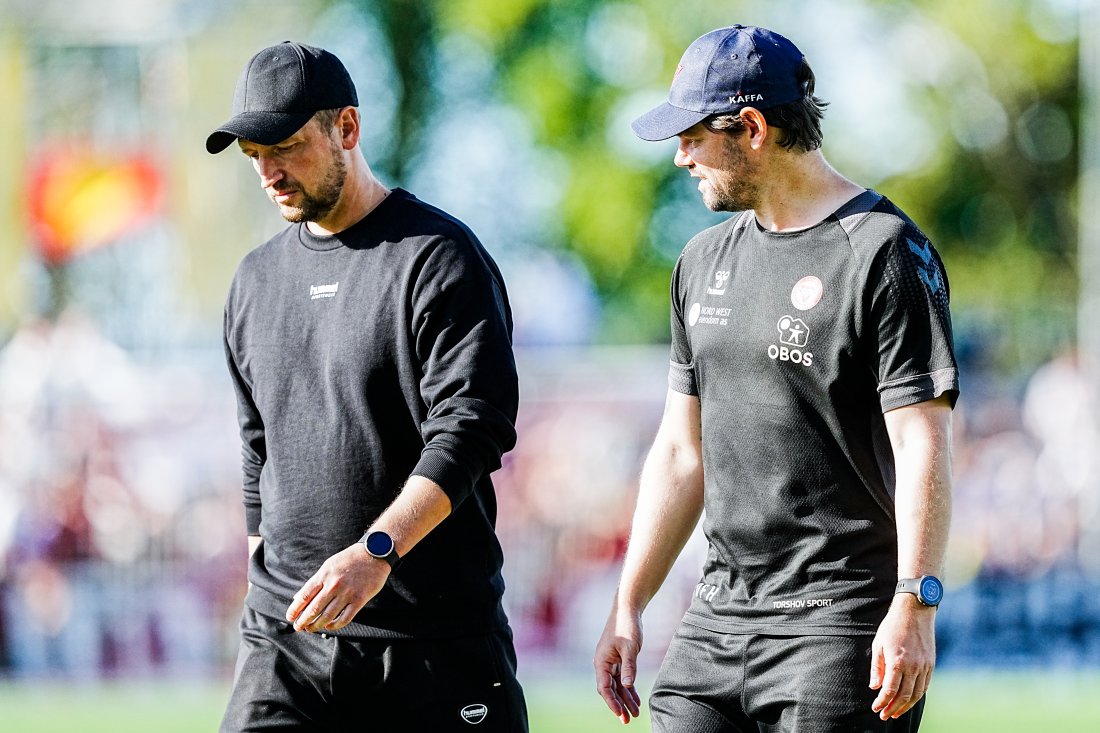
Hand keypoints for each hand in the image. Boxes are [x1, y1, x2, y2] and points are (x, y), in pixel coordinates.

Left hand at [286, 543, 388, 632]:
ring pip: (327, 616)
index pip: (304, 596)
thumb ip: (314, 582)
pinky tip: (329, 626)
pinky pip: (345, 618)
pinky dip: (335, 626)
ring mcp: (347, 593)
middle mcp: (334, 585)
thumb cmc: (349, 559)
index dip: (295, 610)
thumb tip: (298, 597)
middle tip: (298, 627)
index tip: (290, 617)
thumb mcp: (328, 565)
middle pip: (314, 609)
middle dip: (303, 621)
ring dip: (316, 625)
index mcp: (324, 575)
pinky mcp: (359, 600)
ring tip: (310, 629)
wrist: (375, 552)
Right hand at [594, 605, 643, 723]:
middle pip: (609, 689)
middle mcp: (603, 663)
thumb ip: (629, 666)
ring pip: (616, 686)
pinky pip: (622, 678)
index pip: (604, 687)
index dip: (611, 702)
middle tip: (627, 720)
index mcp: (601, 661)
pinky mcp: (618, 659)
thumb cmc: (627, 626)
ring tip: (634, 713)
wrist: (627, 609)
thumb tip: (627, 685)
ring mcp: (610, 662)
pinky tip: (635, 699)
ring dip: (625, 699)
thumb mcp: (630, 647)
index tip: (620, 713)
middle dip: (618, 705)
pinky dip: (628, 689)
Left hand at [869, 594, 936, 719]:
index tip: (876, 708)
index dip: (882, 702)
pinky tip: (909, 700)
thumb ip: (877, 667)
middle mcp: (913, 666)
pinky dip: (917, 696)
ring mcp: (924, 666)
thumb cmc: (892, 626)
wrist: (915, 612)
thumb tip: (875, 687)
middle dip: (893, 708)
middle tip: (884, 715)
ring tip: (895, 712)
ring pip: (916, 694)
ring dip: (906, 706)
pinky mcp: (931, 664)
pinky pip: (924, 686)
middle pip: (904, 696)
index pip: (890, 690)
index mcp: (897, 661)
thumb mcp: (878, 644)